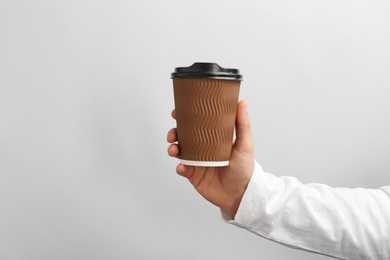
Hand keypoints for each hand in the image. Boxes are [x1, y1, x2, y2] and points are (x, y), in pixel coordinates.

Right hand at [167, 100, 254, 215]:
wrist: (242, 194)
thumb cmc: (245, 168)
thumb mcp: (245, 144)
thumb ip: (242, 124)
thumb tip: (242, 102)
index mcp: (213, 139)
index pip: (196, 125)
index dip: (185, 118)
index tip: (177, 112)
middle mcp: (203, 149)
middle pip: (183, 137)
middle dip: (174, 133)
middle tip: (173, 134)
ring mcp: (197, 162)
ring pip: (179, 152)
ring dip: (173, 148)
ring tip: (174, 150)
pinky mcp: (194, 176)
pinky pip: (182, 169)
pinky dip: (180, 168)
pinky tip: (182, 167)